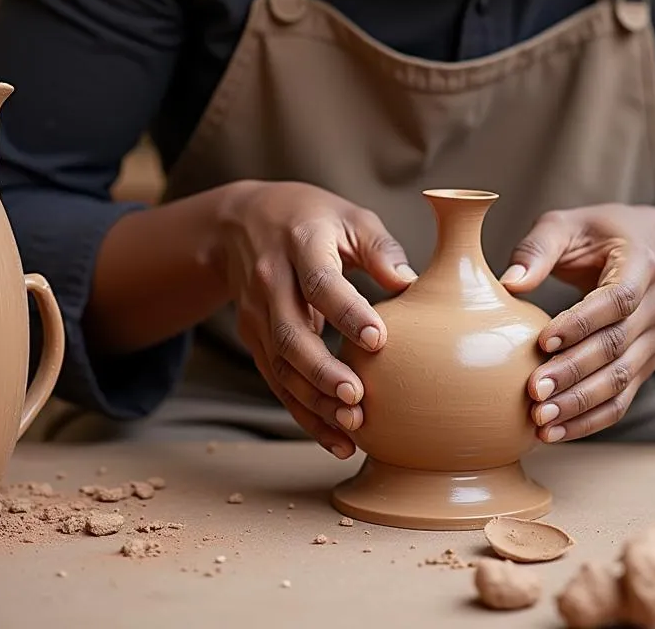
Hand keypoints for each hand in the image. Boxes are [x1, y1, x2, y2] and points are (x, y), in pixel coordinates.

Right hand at [213, 181, 416, 457]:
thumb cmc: (314, 219)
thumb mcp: (351, 217)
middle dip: (322, 372)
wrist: (243, 221)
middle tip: (357, 399)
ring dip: (312, 401)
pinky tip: (333, 436)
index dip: (347, 312)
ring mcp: (256, 312)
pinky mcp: (253, 336)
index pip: (321, 283)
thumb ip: (381, 248)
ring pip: (280, 365)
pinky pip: (275, 380)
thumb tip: (411, 285)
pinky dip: (302, 411)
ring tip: (351, 427)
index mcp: (301, 244)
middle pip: (291, 333)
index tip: (378, 340)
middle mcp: (271, 280)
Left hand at [501, 205, 654, 442]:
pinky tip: (557, 431)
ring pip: (622, 379)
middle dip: (574, 372)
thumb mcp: (567, 225)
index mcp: (642, 264)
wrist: (646, 248)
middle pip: (618, 345)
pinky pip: (622, 399)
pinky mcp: (646, 363)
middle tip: (534, 392)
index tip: (543, 341)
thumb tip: (510, 283)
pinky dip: (590, 419)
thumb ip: (538, 248)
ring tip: (541, 420)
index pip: (618, 299)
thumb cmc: (597, 235)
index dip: (582, 323)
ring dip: (581, 404)